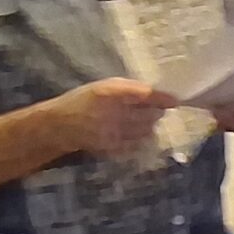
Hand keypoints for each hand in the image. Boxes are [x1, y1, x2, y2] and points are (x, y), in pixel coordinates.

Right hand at [51, 78, 173, 156]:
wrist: (60, 125)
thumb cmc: (83, 100)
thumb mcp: (102, 87)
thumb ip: (128, 89)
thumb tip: (154, 94)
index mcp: (110, 92)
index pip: (145, 95)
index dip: (162, 98)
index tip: (174, 100)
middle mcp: (113, 111)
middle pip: (150, 114)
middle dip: (157, 111)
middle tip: (156, 109)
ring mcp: (114, 132)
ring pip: (146, 129)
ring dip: (150, 124)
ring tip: (144, 119)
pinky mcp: (113, 146)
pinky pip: (137, 142)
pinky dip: (141, 137)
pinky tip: (134, 132)